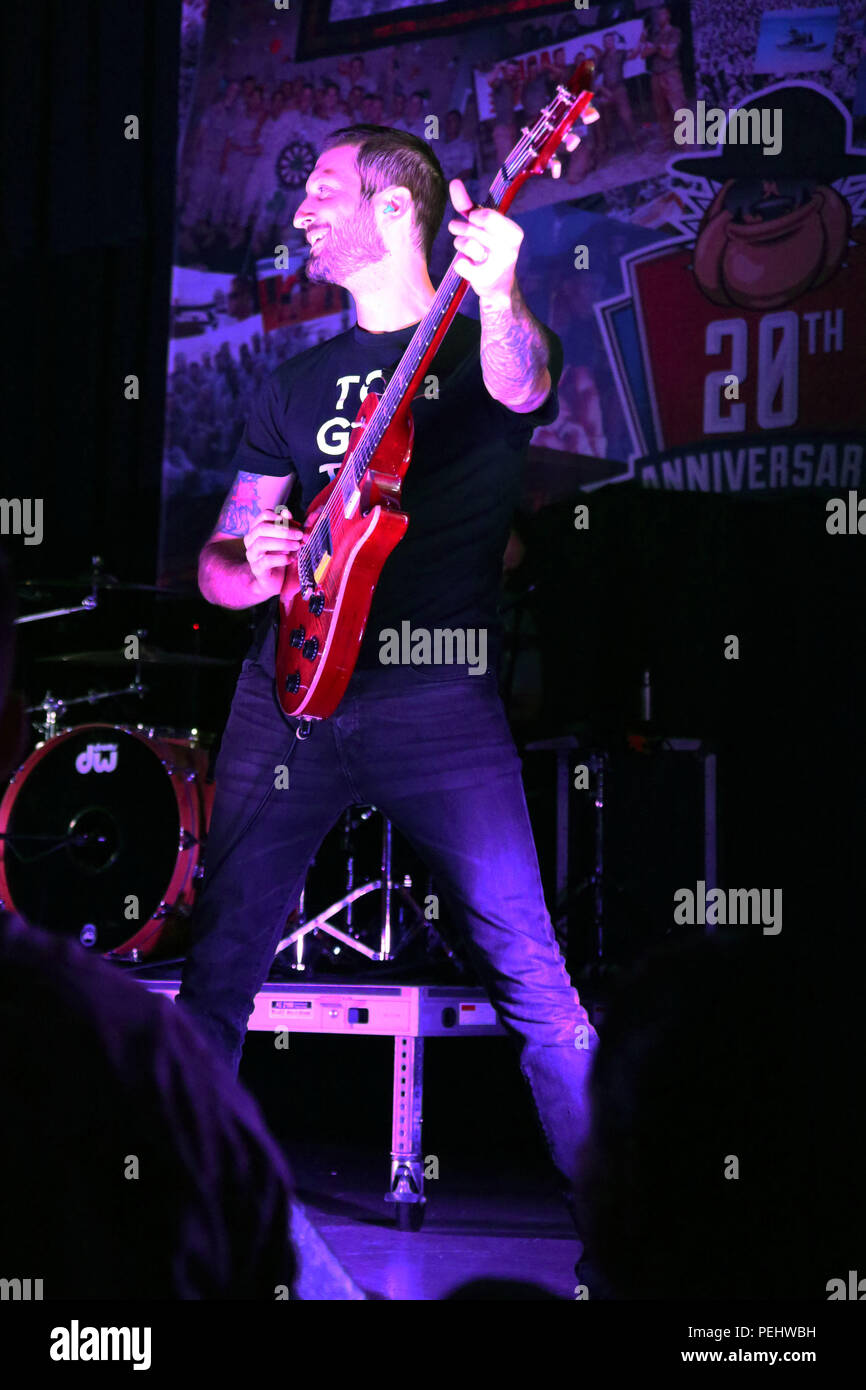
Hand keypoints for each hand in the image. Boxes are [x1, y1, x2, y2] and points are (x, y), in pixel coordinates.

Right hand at [243, 507, 304, 598]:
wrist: (271, 580)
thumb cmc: (278, 556)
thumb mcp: (285, 539)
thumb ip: (287, 526)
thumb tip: (287, 513)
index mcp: (257, 529)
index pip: (263, 516)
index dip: (279, 516)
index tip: (293, 521)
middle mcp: (251, 540)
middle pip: (262, 528)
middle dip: (283, 530)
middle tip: (299, 534)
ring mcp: (252, 554)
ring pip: (262, 543)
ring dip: (283, 543)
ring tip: (297, 546)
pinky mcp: (257, 568)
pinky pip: (266, 560)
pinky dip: (281, 558)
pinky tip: (291, 559)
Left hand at [447, 178, 521, 304]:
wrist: (498, 287)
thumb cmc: (489, 250)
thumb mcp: (481, 227)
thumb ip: (468, 205)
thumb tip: (454, 181)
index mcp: (514, 233)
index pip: (485, 216)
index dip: (474, 217)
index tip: (474, 221)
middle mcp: (510, 248)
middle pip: (472, 228)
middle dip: (460, 229)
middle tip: (460, 232)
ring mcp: (498, 266)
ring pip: (464, 244)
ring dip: (460, 246)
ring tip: (468, 252)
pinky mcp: (484, 280)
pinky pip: (460, 264)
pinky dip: (459, 264)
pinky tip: (469, 268)